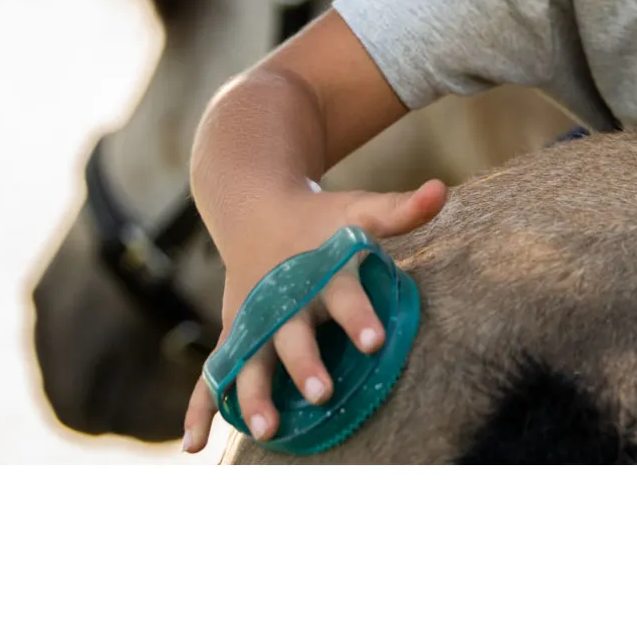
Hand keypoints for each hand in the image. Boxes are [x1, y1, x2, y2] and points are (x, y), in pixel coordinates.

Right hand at [181, 177, 445, 453]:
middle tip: (322, 393)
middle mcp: (283, 300)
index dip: (358, 316)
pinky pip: (211, 375)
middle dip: (306, 364)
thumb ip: (400, 210)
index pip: (343, 294)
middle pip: (293, 335)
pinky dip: (200, 408)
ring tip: (267, 428)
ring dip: (254, 394)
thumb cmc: (320, 219)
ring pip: (250, 361)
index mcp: (318, 271)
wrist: (256, 206)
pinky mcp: (232, 335)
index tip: (375, 341)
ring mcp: (252, 321)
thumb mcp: (359, 210)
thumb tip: (441, 190)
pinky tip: (195, 446)